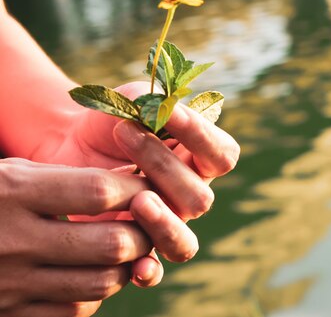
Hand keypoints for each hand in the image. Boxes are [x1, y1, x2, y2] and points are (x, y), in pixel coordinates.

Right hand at [0, 158, 201, 316]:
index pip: (99, 191)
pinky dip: (96, 294)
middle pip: (111, 243)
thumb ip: (68, 180)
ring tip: (128, 250)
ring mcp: (8, 282)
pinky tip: (93, 275)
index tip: (151, 188)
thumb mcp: (13, 174)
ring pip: (100, 283)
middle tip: (148, 224)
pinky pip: (74, 311)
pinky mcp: (8, 312)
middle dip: (143, 233)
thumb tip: (134, 183)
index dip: (137, 190)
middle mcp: (11, 239)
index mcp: (12, 192)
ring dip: (126, 267)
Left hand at [35, 82, 239, 285]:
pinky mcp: (135, 248)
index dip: (203, 137)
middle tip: (123, 133)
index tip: (170, 113)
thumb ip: (154, 102)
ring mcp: (166, 225)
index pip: (224, 156)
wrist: (66, 145)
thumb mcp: (131, 101)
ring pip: (185, 241)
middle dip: (163, 164)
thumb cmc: (108, 120)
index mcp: (199, 160)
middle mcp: (188, 195)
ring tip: (137, 201)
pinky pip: (154, 271)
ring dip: (164, 222)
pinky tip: (135, 265)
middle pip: (199, 197)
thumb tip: (165, 113)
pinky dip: (148, 270)